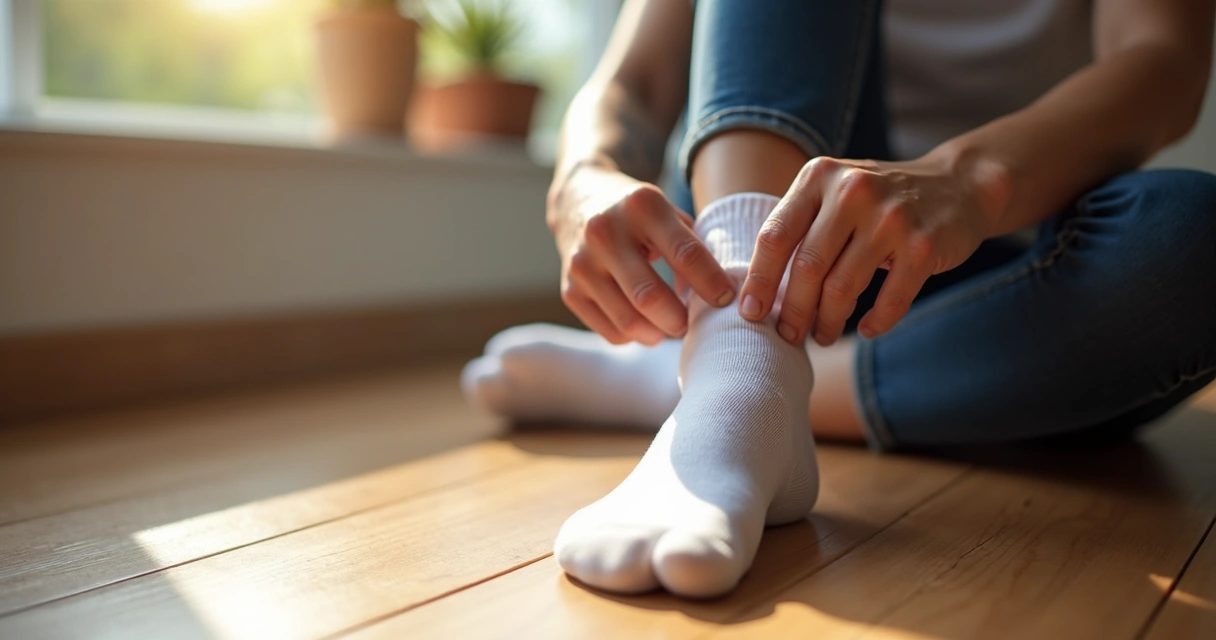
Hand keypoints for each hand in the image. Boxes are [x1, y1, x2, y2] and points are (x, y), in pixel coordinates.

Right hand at [547, 164, 735, 344]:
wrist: (579, 200)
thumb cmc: (640, 214)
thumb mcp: (669, 212)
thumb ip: (695, 247)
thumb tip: (717, 297)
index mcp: (641, 205)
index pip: (686, 255)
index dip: (712, 284)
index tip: (727, 300)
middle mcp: (605, 231)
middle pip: (651, 297)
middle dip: (680, 319)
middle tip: (693, 323)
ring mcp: (582, 263)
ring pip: (629, 321)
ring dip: (659, 333)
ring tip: (672, 327)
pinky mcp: (570, 290)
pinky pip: (611, 332)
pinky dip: (635, 336)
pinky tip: (646, 325)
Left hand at [740, 155, 1007, 345]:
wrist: (958, 186)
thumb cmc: (878, 201)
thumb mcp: (834, 195)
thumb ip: (798, 227)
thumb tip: (757, 292)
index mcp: (819, 177)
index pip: (775, 236)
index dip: (759, 281)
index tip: (750, 314)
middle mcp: (853, 191)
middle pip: (806, 267)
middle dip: (792, 311)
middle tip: (788, 335)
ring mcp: (891, 217)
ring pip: (843, 287)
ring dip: (828, 321)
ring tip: (822, 336)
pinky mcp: (924, 245)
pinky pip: (889, 299)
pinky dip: (874, 322)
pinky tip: (865, 329)